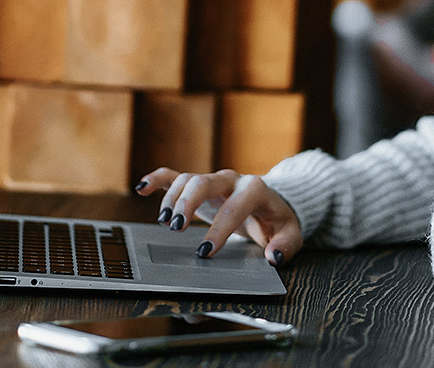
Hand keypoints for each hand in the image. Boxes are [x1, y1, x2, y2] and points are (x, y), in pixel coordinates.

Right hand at [135, 167, 302, 265]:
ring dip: (173, 198)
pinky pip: (175, 175)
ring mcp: (214, 180)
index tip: (206, 252)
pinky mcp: (200, 185)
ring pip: (188, 179)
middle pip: (204, 183)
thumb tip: (274, 256)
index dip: (220, 229)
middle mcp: (232, 180)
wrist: (272, 202)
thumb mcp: (290, 234)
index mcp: (255, 190)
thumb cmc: (278, 220)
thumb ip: (285, 245)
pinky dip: (158, 179)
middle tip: (176, 228)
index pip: (235, 207)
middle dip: (187, 203)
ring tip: (164, 222)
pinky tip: (142, 188)